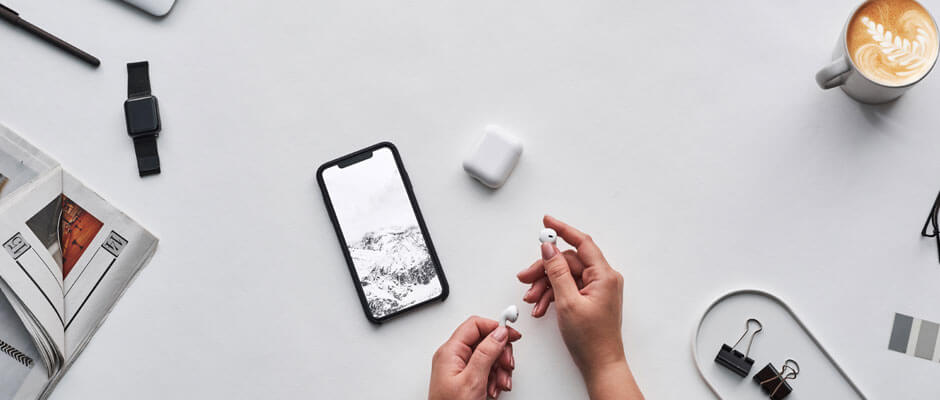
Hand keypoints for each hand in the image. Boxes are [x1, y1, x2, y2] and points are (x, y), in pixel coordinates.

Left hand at [429, 316, 521, 399]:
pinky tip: (494, 389)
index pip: (475, 325)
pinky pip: (486, 371)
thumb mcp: (472, 380)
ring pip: (488, 357)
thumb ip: (486, 353)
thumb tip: (499, 332)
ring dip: (499, 369)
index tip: (512, 334)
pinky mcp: (466, 380)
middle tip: (506, 365)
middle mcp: (454, 357)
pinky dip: (494, 378)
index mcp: (450, 352)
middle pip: (484, 340)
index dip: (495, 326)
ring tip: (499, 383)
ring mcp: (460, 369)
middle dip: (500, 353)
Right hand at [517, 215, 642, 398]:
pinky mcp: (589, 298)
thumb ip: (557, 272)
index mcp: (604, 275)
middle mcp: (603, 278)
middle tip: (525, 278)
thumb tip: (549, 248)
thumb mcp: (568, 302)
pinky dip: (552, 295)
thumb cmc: (591, 339)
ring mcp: (596, 289)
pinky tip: (541, 307)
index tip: (546, 222)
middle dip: (544, 270)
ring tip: (532, 300)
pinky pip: (567, 288)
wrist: (600, 364)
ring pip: (564, 276)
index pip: (582, 243)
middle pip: (568, 262)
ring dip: (545, 286)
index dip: (562, 230)